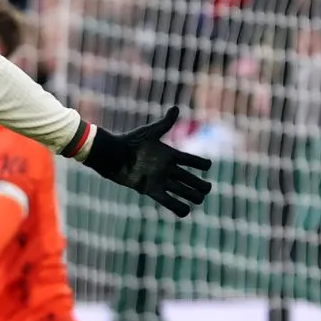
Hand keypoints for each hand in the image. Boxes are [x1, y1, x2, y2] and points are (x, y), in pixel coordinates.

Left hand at [78, 107, 213, 217]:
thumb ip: (165, 123)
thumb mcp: (150, 132)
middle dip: (200, 184)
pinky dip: (177, 207)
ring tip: (200, 199)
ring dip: (192, 196)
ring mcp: (160, 180)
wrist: (113, 155)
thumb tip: (176, 108)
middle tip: (206, 188)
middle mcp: (167, 169)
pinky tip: (186, 212)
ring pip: (182, 191)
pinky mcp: (150, 190)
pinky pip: (167, 201)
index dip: (201, 163)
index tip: (207, 165)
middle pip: (189, 179)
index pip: (191, 160)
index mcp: (169, 155)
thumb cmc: (130, 142)